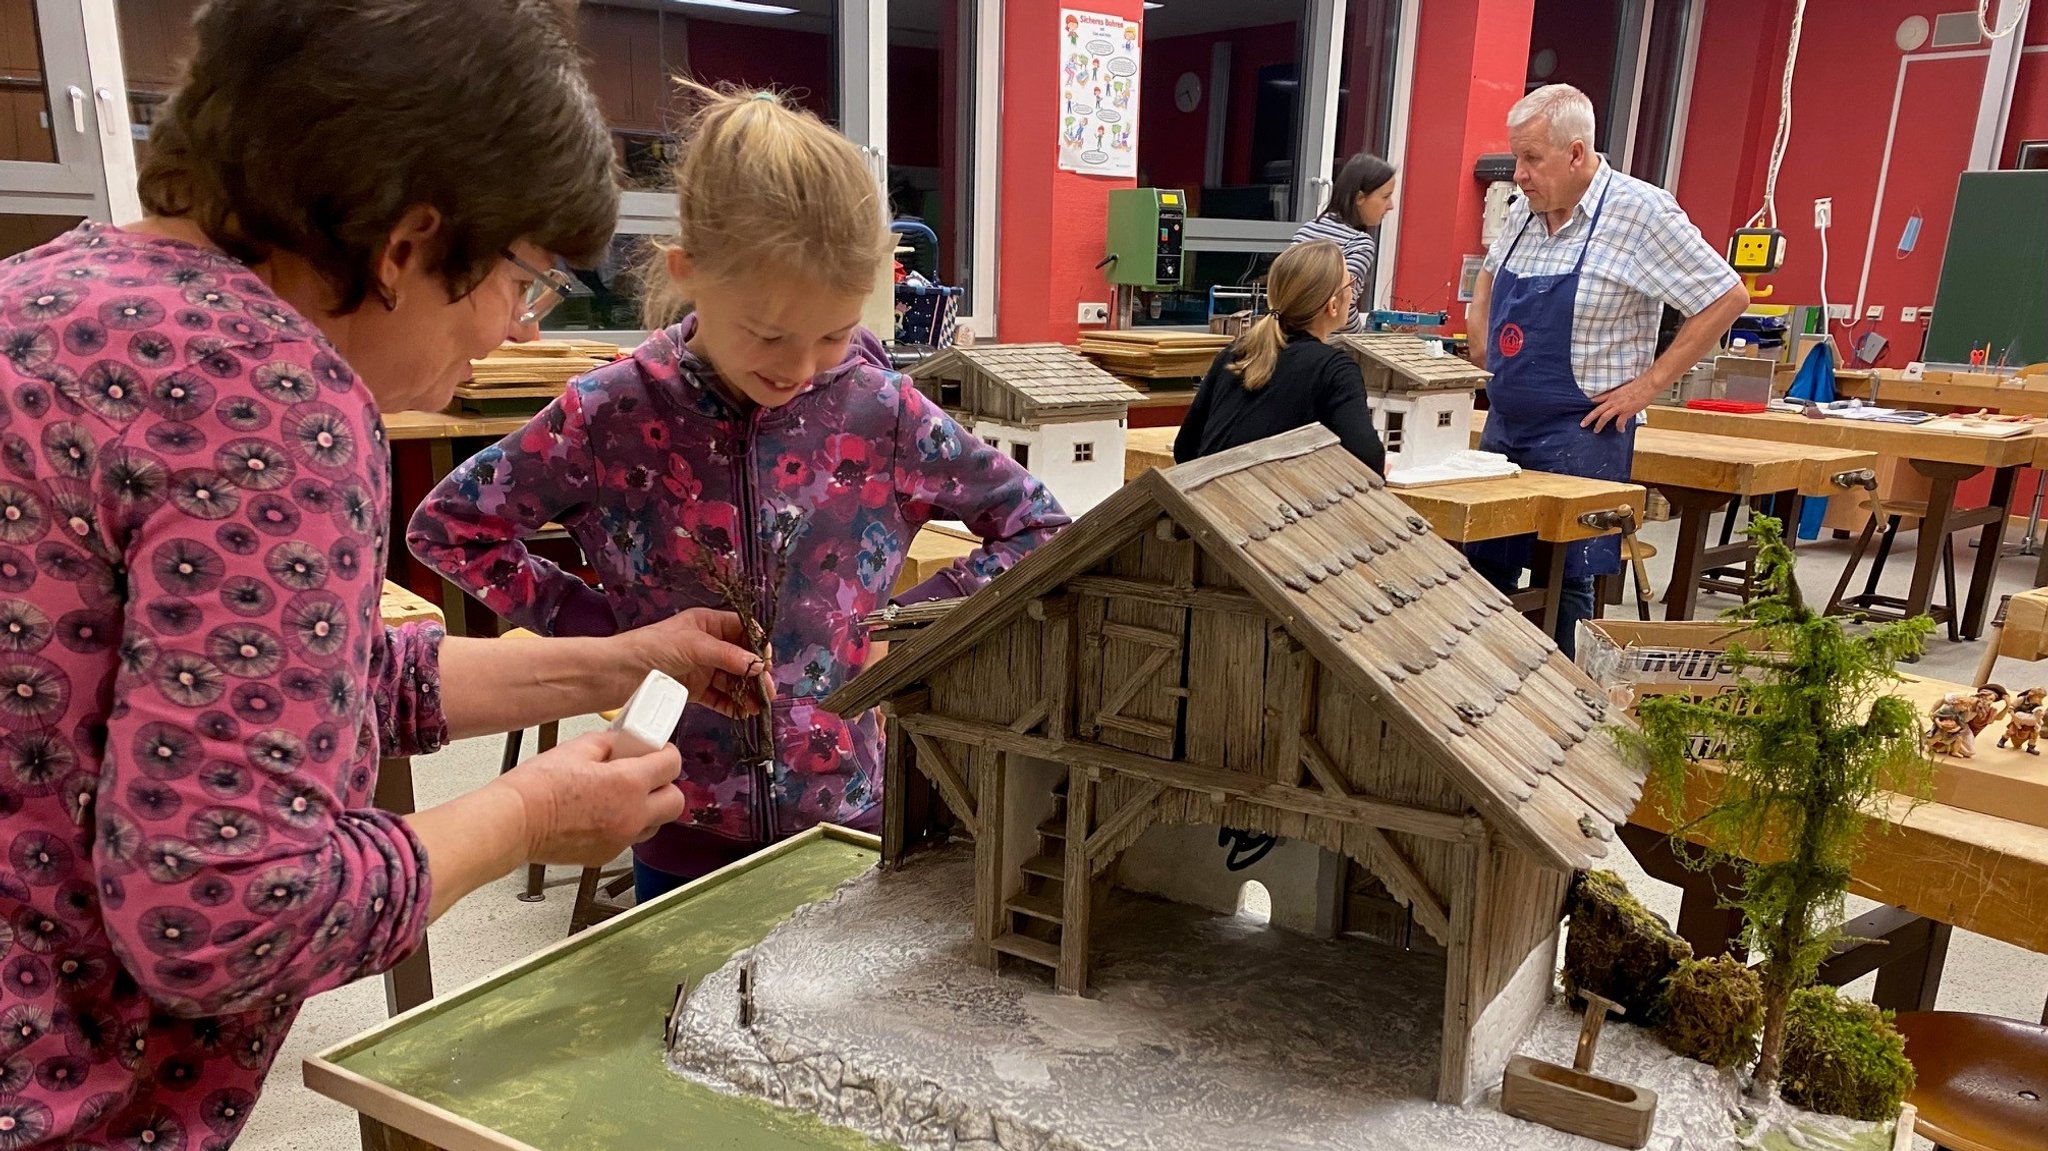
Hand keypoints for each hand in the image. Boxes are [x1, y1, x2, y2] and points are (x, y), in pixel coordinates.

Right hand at [494, 731, 684, 865]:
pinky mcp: (606, 855)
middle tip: (646, 774)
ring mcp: (621, 839)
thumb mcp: (577, 749)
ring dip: (649, 808)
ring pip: (656, 824)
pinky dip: (625, 825)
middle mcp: (632, 815)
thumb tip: (623, 740)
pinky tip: (603, 813)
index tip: (657, 750)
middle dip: (666, 785)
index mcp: (628, 784)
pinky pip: (630, 838)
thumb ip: (609, 743)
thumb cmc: (537, 789)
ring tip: (622, 795)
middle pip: (676, 801)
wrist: (513, 823)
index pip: (672, 765)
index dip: (666, 753)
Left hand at [624, 607, 774, 718]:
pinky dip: (733, 705)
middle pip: (742, 657)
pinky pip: (720, 697)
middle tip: (769, 692)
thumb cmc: (652, 648)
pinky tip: (744, 713)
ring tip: (760, 707)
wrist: (616, 673)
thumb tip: (760, 665)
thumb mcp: (694, 645)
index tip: (768, 663)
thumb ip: (728, 655)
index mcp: (707, 623)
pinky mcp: (694, 689)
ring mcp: (702, 668)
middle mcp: (708, 644)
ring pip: (733, 680)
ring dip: (748, 693)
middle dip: (757, 674)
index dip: (758, 644)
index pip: (743, 629)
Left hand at [1580, 375, 1660, 433]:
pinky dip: (1619, 427)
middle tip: (1582, 424)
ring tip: (1596, 431)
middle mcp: (1613, 400)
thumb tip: (1621, 400)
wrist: (1648, 384)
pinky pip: (1620, 422)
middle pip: (1596, 410)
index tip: (1584, 408)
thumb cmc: (1639, 385)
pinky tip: (1621, 430)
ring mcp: (1619, 406)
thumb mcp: (1625, 388)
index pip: (1597, 399)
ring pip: (1604, 417)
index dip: (1590, 404)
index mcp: (1612, 394)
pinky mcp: (1626, 411)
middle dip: (1588, 418)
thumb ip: (1620, 395)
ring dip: (1599, 425)